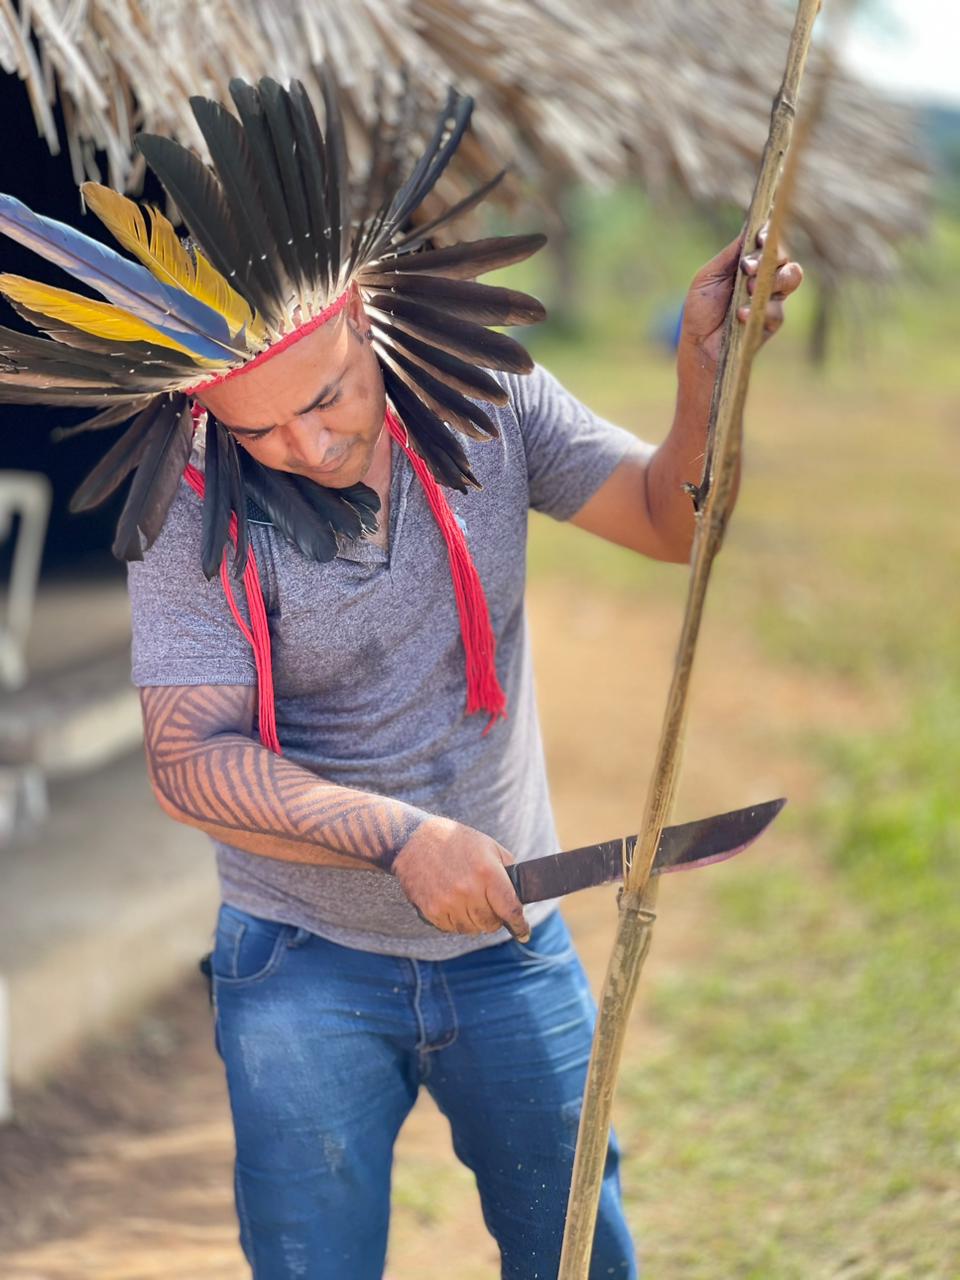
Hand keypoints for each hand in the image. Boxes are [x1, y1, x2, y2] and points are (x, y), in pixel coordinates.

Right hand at [393, 816, 529, 939]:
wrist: (414, 840)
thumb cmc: (457, 842)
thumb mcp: (490, 847)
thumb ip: (508, 872)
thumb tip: (519, 898)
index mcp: (487, 872)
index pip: (510, 909)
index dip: (519, 925)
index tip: (524, 933)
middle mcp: (469, 889)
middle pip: (491, 923)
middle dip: (494, 918)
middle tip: (489, 906)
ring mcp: (448, 902)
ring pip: (471, 928)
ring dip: (474, 920)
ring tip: (468, 901)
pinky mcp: (432, 910)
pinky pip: (452, 928)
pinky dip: (456, 921)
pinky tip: (452, 903)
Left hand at [680, 223, 803, 365]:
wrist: (699, 345)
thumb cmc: (701, 310)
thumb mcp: (708, 276)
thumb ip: (730, 254)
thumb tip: (749, 229)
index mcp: (749, 263)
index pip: (767, 242)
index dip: (768, 235)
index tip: (760, 237)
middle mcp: (764, 276)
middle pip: (783, 256)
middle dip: (770, 257)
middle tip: (747, 268)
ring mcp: (772, 297)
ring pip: (791, 276)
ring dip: (772, 279)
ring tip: (748, 288)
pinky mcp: (773, 320)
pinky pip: (776, 308)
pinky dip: (758, 309)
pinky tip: (740, 314)